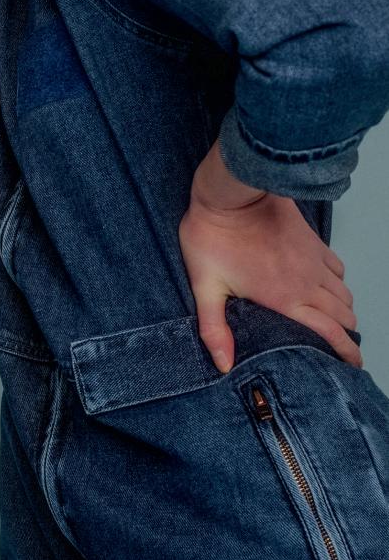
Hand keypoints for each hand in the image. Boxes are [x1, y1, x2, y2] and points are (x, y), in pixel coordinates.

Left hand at [178, 139, 361, 373]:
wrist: (232, 194)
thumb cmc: (213, 238)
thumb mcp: (205, 288)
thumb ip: (214, 329)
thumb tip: (223, 365)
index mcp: (285, 299)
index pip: (330, 332)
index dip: (346, 351)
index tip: (354, 364)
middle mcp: (307, 283)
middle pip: (343, 315)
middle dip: (347, 334)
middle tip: (344, 347)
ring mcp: (313, 260)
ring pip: (344, 292)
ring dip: (344, 309)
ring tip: (337, 321)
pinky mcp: (313, 241)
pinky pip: (338, 268)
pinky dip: (339, 283)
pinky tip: (327, 286)